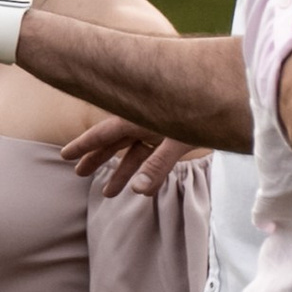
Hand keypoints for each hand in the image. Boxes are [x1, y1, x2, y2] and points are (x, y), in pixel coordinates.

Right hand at [58, 113, 203, 198]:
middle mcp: (144, 121)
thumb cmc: (201, 111)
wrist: (226, 98)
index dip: (84, 145)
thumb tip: (137, 191)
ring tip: (107, 193)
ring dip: (122, 172)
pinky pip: (154, 155)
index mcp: (137, 116)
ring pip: (134, 152)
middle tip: (79, 173)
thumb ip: (158, 166)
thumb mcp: (178, 140)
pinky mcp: (174, 136)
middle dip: (97, 158)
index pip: (103, 133)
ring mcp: (159, 129)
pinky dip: (147, 171)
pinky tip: (143, 190)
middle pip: (114, 142)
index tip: (65, 155)